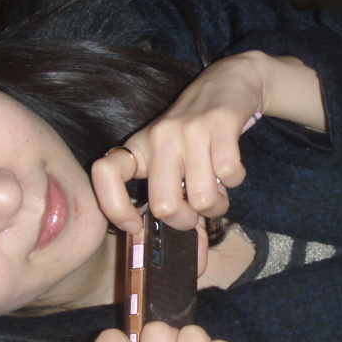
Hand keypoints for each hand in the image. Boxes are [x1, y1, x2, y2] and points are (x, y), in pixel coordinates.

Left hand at [91, 52, 268, 233]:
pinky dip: (236, 180)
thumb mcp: (175, 161)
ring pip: (202, 198)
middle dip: (187, 220)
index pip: (105, 173)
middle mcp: (159, 137)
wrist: (228, 83)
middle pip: (164, 205)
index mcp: (140, 148)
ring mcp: (188, 129)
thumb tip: (193, 258)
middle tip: (196, 209)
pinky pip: (229, 176)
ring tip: (218, 188)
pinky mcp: (219, 124)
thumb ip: (177, 204)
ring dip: (218, 204)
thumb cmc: (198, 135)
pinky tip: (231, 166)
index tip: (135, 225)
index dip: (114, 207)